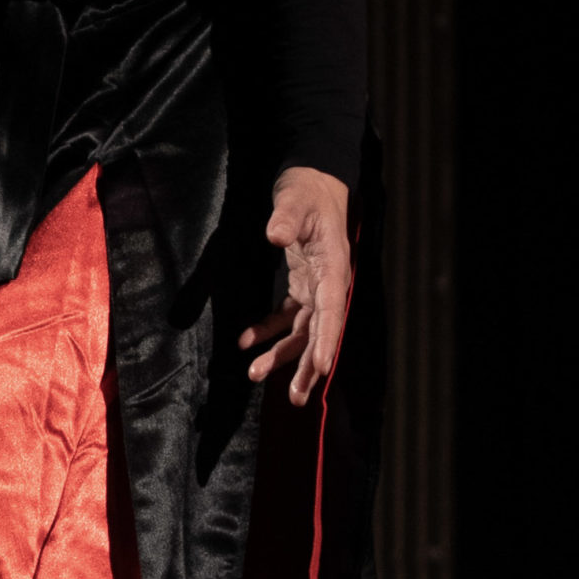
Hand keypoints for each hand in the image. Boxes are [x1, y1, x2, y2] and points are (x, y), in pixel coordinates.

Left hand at [238, 165, 351, 406]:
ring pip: (303, 331)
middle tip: (295, 398)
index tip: (321, 369)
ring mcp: (315, 286)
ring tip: (255, 375)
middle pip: (320, 331)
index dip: (327, 341)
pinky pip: (286, 316)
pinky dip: (267, 330)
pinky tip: (245, 342)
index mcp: (334, 267)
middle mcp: (329, 283)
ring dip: (282, 354)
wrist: (312, 181)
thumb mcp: (294, 198)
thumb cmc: (307, 189)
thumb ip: (286, 217)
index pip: (332, 310)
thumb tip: (277, 236)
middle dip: (308, 365)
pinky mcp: (301, 284)